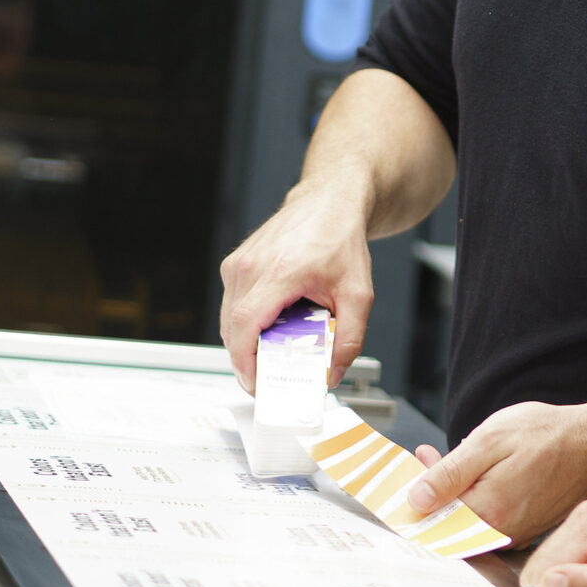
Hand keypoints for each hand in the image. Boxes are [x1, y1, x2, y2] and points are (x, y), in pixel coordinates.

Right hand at [217, 185, 371, 390]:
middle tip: (271, 378)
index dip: (245, 362)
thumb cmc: (340, 239)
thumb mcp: (358, 294)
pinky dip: (246, 323)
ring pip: (228, 319)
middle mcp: (250, 265)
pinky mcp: (235, 263)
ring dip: (246, 343)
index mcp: (279, 272)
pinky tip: (271, 327)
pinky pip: (231, 305)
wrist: (330, 202)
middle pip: (232, 329)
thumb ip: (349, 338)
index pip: (245, 326)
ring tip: (274, 354)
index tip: (256, 384)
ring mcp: (238, 263)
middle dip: (248, 360)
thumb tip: (332, 371)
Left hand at [399, 402, 586, 542]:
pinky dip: (467, 497)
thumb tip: (416, 499)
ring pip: (462, 520)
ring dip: (444, 494)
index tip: (392, 485)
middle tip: (415, 461)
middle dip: (422, 494)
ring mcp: (512, 534)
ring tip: (434, 459)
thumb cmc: (547, 436)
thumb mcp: (490, 441)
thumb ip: (451, 474)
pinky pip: (482, 519)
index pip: (430, 521)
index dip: (407, 502)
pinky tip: (464, 471)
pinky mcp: (520, 530)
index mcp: (488, 511)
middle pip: (444, 523)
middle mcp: (499, 531)